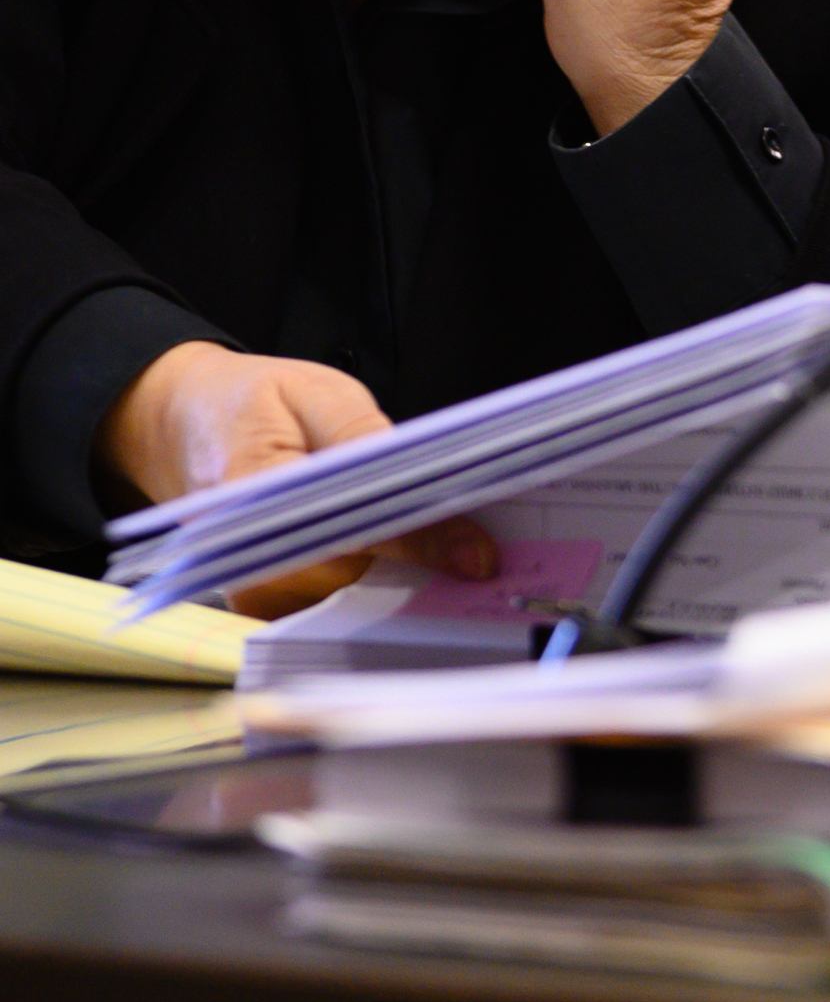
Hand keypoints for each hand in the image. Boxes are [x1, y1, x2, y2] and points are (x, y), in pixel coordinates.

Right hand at [94, 341, 495, 619]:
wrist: (180, 422)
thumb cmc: (253, 402)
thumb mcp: (319, 395)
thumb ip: (370, 441)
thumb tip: (432, 493)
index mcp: (253, 485)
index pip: (351, 530)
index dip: (420, 541)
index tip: (477, 556)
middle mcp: (239, 550)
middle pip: (349, 575)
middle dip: (410, 561)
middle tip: (468, 548)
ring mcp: (242, 581)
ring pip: (340, 598)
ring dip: (388, 576)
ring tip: (429, 547)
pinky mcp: (253, 596)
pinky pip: (321, 606)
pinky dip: (361, 585)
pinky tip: (390, 559)